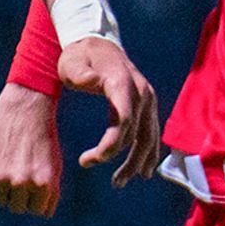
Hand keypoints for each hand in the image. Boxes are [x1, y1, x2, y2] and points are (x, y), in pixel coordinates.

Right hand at [0, 83, 62, 215]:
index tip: (38, 187)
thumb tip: (42, 212)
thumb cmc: (43, 134)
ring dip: (7, 190)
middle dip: (22, 197)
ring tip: (12, 170)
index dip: (39, 200)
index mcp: (44, 183)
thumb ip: (49, 190)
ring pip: (3, 200)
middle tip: (23, 178)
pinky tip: (2, 162)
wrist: (26, 105)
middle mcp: (23, 183)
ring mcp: (3, 177)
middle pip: (19, 208)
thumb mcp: (54, 164)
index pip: (40, 212)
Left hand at [57, 37, 160, 185]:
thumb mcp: (72, 63)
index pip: (125, 121)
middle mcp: (141, 91)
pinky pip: (152, 132)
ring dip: (139, 162)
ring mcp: (147, 98)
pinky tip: (142, 169)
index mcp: (122, 83)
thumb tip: (93, 82)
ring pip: (150, 137)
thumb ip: (81, 74)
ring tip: (120, 181)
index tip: (87, 160)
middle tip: (111, 182)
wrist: (96, 43)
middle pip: (140, 135)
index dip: (110, 146)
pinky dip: (148, 152)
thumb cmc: (80, 56)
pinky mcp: (147, 104)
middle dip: (127, 162)